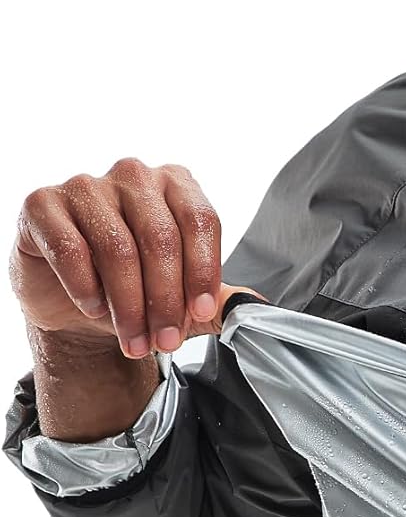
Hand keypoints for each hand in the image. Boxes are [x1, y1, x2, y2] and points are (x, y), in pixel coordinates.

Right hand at [10, 156, 261, 358]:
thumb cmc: (134, 287)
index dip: (203, 272)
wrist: (74, 301)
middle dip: (166, 299)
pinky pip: (70, 248)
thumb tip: (253, 308)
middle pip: (160, 238)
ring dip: (129, 306)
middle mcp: (133, 175)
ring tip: (134, 340)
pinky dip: (86, 287)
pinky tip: (94, 309)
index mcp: (176, 184)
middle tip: (166, 341)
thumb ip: (215, 295)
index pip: (201, 221)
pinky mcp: (42, 204)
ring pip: (118, 248)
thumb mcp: (180, 291)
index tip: (201, 315)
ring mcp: (85, 185)